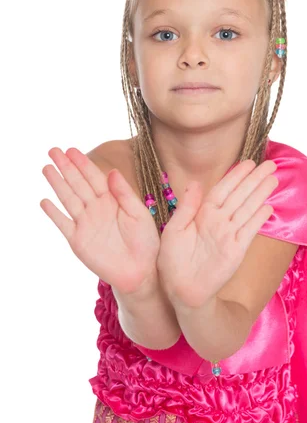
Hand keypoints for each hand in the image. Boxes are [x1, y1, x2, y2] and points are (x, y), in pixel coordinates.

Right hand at [40, 147, 159, 296]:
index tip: (72, 150)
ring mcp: (86, 224)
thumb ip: (124, 194)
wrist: (141, 271)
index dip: (83, 164)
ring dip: (57, 184)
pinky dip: (54, 214)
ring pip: (68, 199)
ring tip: (46, 168)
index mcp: (112, 200)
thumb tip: (112, 171)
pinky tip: (45, 201)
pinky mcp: (78, 241)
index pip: (94, 177)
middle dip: (66, 167)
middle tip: (53, 151)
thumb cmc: (145, 242)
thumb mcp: (139, 214)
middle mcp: (96, 209)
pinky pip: (63, 224)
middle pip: (78, 184)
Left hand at [156, 159, 277, 308]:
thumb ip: (186, 207)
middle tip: (270, 164)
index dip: (235, 176)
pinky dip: (258, 219)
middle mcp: (218, 221)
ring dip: (260, 194)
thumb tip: (195, 183)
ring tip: (273, 179)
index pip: (222, 190)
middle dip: (254, 179)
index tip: (248, 162)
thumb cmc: (172, 260)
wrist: (181, 289)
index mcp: (202, 214)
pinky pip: (249, 231)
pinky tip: (268, 207)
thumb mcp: (174, 230)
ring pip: (247, 209)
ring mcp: (229, 235)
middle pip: (240, 195)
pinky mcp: (236, 250)